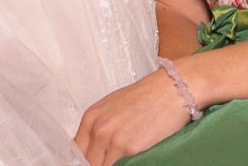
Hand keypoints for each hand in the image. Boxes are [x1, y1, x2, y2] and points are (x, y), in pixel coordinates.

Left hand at [75, 70, 191, 164]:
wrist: (171, 89)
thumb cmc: (146, 97)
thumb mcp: (113, 108)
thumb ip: (100, 128)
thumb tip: (94, 150)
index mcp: (91, 118)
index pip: (76, 151)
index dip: (85, 161)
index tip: (93, 162)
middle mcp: (98, 129)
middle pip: (88, 162)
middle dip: (98, 165)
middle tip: (112, 161)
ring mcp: (113, 139)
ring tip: (122, 162)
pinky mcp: (129, 149)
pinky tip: (131, 162)